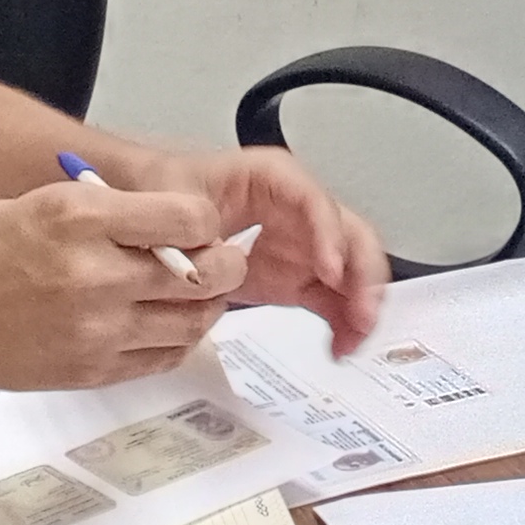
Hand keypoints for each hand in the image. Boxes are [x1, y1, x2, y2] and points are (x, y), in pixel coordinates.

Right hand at [0, 179, 242, 388]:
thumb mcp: (50, 200)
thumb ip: (118, 213)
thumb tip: (186, 229)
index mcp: (83, 219)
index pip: (192, 220)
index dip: (211, 224)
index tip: (206, 227)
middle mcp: (96, 276)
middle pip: (207, 276)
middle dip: (226, 266)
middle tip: (224, 261)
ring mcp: (96, 331)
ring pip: (193, 323)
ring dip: (207, 307)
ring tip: (196, 294)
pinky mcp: (91, 371)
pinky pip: (162, 359)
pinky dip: (177, 340)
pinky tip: (164, 324)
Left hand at [130, 145, 391, 354]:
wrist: (160, 204)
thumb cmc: (173, 188)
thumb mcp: (175, 200)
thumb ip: (193, 233)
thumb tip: (209, 264)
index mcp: (275, 178)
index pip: (314, 201)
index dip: (329, 235)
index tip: (330, 273)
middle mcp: (302, 211)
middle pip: (351, 235)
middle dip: (363, 276)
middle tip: (361, 315)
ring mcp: (306, 246)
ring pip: (353, 271)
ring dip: (361, 305)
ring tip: (353, 341)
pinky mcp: (301, 279)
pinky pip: (335, 300)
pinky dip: (343, 323)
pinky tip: (339, 346)